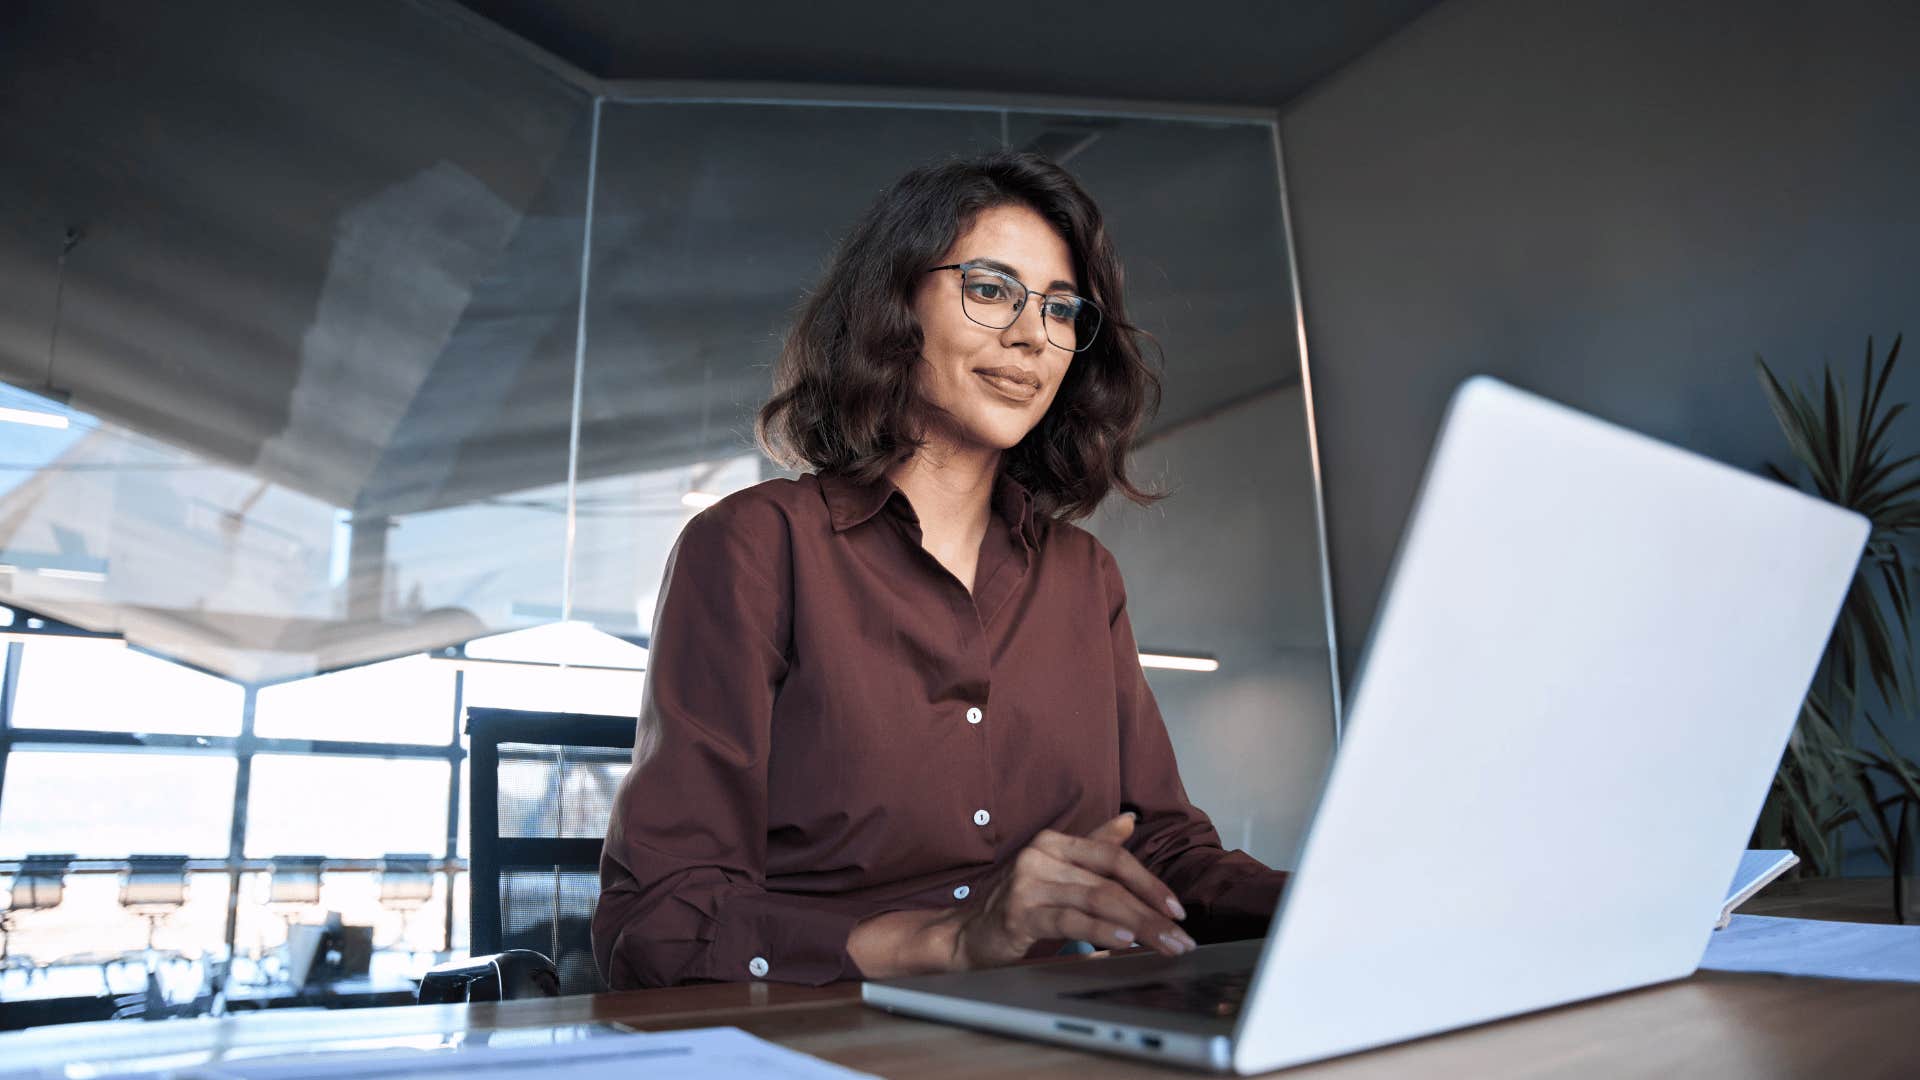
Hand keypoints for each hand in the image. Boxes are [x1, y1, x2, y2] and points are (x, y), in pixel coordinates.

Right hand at [945, 813, 1197, 970]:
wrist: (968, 934)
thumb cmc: (1019, 903)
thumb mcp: (1058, 871)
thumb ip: (1093, 846)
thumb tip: (1129, 820)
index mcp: (1053, 842)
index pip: (1113, 857)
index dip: (1149, 882)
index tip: (1177, 910)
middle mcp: (1040, 855)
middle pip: (1110, 882)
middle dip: (1151, 912)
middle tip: (1180, 938)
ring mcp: (1028, 883)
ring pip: (1097, 901)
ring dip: (1138, 925)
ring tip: (1164, 944)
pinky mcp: (1019, 913)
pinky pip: (1070, 920)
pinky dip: (1102, 931)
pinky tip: (1125, 942)